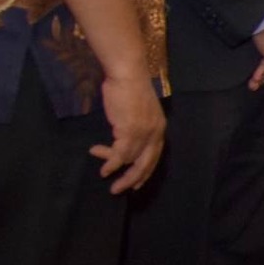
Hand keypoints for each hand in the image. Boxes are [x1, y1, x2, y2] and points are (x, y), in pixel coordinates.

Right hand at [89, 71, 165, 194]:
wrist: (127, 74)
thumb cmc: (129, 89)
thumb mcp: (138, 112)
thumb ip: (135, 128)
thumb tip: (123, 142)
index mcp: (159, 128)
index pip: (155, 156)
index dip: (145, 171)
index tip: (136, 184)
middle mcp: (155, 133)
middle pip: (146, 164)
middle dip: (132, 179)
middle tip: (118, 189)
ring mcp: (143, 133)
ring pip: (130, 160)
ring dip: (114, 167)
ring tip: (103, 172)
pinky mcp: (130, 131)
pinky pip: (120, 154)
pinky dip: (111, 163)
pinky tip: (103, 167)